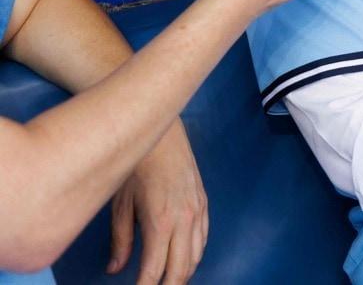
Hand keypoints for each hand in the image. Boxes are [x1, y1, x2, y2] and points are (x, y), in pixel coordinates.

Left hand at [108, 125, 207, 283]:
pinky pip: (204, 239)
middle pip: (181, 269)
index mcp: (161, 222)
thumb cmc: (138, 166)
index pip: (154, 270)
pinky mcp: (203, 203)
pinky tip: (184, 260)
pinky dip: (195, 255)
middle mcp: (184, 220)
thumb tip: (115, 268)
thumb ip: (120, 240)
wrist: (163, 136)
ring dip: (183, 274)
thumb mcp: (121, 205)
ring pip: (196, 256)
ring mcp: (198, 211)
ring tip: (168, 283)